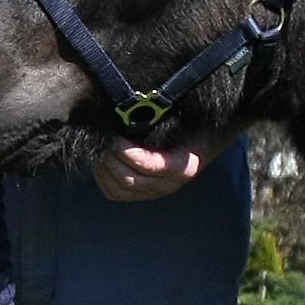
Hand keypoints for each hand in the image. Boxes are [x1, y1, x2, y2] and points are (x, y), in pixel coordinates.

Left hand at [93, 132, 207, 202]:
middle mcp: (167, 185)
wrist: (202, 144)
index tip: (117, 138)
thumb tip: (135, 110)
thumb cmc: (192, 129)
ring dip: (104, 170)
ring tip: (102, 149)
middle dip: (111, 160)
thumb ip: (165, 122)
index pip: (150, 166)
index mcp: (182, 167)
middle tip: (105, 141)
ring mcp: (153, 192)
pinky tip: (101, 161)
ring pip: (119, 189)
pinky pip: (114, 193)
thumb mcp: (187, 123)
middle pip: (129, 180)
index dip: (128, 153)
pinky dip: (102, 178)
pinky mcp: (140, 194)